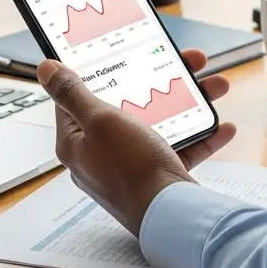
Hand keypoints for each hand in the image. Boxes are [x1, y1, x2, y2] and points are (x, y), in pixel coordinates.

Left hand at [36, 49, 236, 235]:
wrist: (170, 216)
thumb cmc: (131, 170)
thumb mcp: (100, 121)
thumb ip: (73, 93)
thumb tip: (45, 69)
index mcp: (78, 142)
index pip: (78, 98)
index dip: (98, 70)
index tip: (118, 51)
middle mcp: (102, 155)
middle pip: (129, 105)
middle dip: (160, 81)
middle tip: (184, 62)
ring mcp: (132, 166)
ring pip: (161, 122)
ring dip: (191, 102)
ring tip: (214, 86)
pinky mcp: (158, 177)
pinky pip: (182, 148)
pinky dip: (202, 135)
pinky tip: (221, 125)